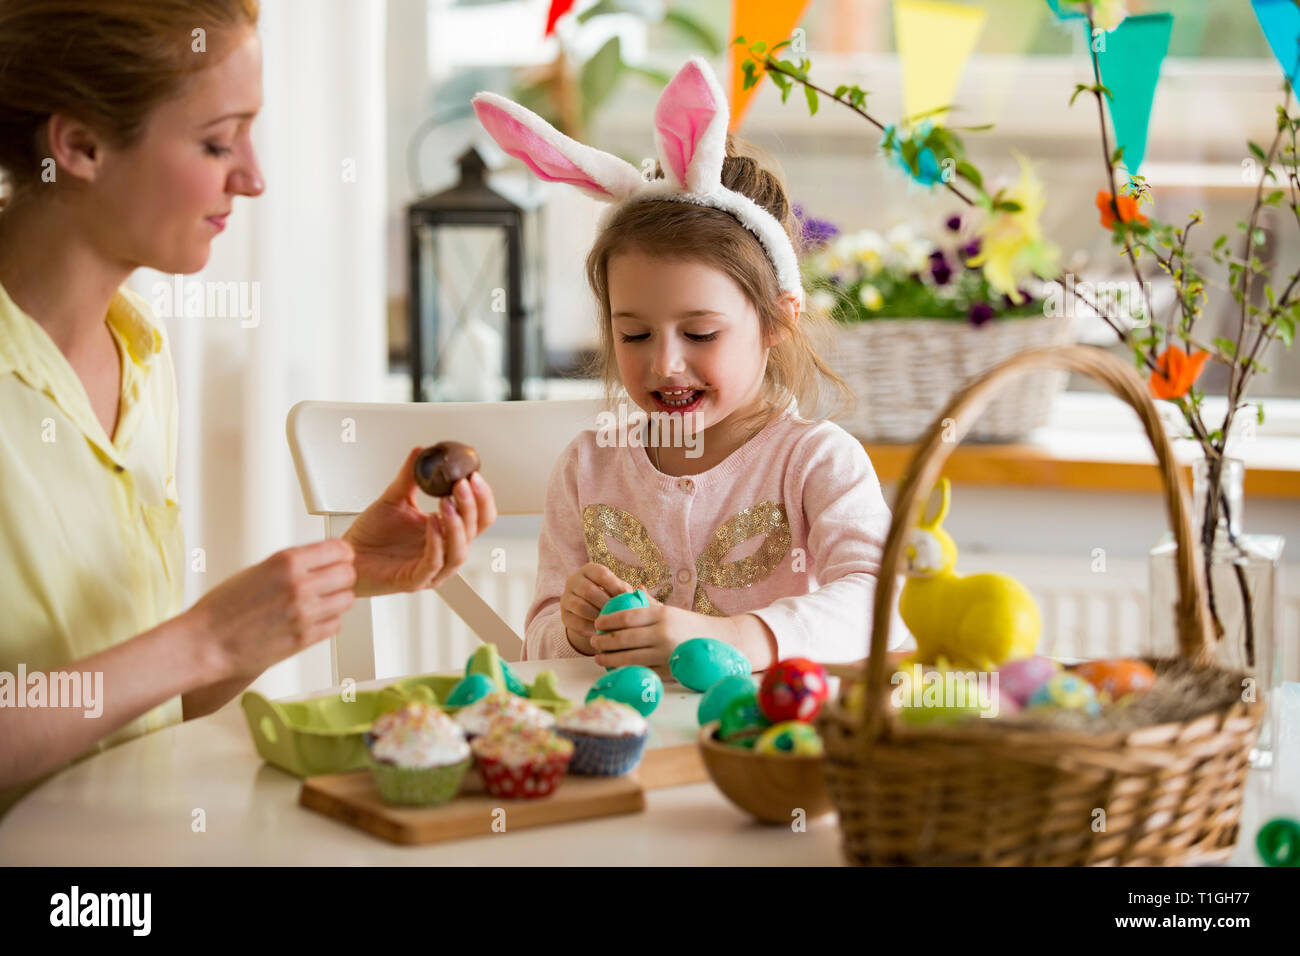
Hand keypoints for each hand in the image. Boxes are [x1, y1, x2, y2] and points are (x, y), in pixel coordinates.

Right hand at [187, 538, 356, 679]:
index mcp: (287, 562)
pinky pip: (336, 625)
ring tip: (321, 603)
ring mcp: (304, 613)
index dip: (341, 555)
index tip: (339, 560)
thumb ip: (292, 565)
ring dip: (337, 601)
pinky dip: (328, 622)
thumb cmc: (223, 608)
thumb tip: (320, 561)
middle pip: (349, 574)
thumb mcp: (258, 570)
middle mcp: (299, 585)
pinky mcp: (304, 639)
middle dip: (342, 578)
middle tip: (331, 583)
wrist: (206, 643)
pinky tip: (312, 621)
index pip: (339, 549)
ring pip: (347, 600)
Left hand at [344, 447, 496, 597]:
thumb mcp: (394, 498)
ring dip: (457, 525)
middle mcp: (444, 551)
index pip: (478, 518)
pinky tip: (432, 522)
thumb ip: (409, 477)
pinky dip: (436, 542)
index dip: (481, 498)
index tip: (473, 476)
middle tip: (463, 483)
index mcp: (445, 533)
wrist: (346, 555)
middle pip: (475, 532)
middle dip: (472, 506)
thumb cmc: (370, 535)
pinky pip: (433, 563)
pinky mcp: (415, 581)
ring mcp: (432, 569)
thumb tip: (420, 452)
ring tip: (447, 502)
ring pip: (459, 552)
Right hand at [561, 562, 632, 655]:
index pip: (601, 573)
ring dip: (598, 617)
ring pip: (580, 607)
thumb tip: (640, 590)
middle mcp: (573, 580)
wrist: (591, 614)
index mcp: (589, 570)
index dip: (615, 585)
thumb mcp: (618, 590)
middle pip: (588, 590)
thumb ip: (628, 590)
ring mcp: (565, 598)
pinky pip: (575, 622)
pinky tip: (602, 633)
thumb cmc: (611, 597)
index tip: (628, 597)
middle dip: (606, 603)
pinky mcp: (563, 615)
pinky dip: (590, 628)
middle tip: (620, 614)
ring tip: (613, 624)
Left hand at [591, 598, 728, 672]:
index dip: (608, 621)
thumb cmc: (690, 625)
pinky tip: (615, 669)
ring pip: (630, 658)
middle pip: (624, 639)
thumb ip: (650, 603)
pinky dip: (626, 671)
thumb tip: (631, 590)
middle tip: (592, 642)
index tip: (597, 624)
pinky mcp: (668, 671)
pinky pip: (641, 671)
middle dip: (604, 641)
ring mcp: (665, 654)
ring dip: (610, 659)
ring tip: (598, 658)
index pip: (627, 616)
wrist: (718, 642)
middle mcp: (663, 634)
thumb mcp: (671, 610)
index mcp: (662, 615)